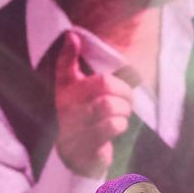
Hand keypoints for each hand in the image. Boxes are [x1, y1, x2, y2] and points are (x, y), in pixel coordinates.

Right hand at [50, 33, 133, 176]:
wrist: (76, 158)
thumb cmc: (80, 117)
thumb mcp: (75, 91)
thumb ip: (73, 63)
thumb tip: (71, 35)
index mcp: (65, 92)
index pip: (65, 67)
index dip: (70, 52)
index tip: (75, 37)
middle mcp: (65, 108)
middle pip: (102, 84)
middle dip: (123, 90)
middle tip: (128, 98)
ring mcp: (73, 128)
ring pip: (109, 105)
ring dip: (124, 108)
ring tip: (124, 112)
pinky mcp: (85, 145)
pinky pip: (111, 126)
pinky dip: (121, 124)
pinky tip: (118, 125)